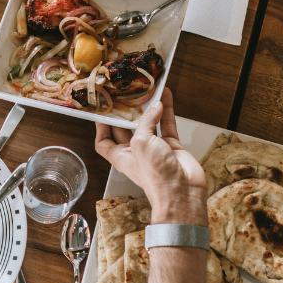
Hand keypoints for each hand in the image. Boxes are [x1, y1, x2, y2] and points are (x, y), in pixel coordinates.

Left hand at [94, 90, 207, 222]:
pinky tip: (166, 97)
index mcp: (121, 156)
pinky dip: (167, 111)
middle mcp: (136, 152)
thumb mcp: (141, 143)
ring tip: (148, 90)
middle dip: (126, 112)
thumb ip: (145, 123)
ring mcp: (155, 149)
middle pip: (127, 129)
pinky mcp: (172, 146)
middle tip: (125, 94)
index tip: (101, 111)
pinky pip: (167, 125)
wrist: (182, 192)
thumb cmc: (156, 176)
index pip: (104, 142)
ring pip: (150, 123)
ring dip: (149, 108)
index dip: (101, 127)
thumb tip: (154, 107)